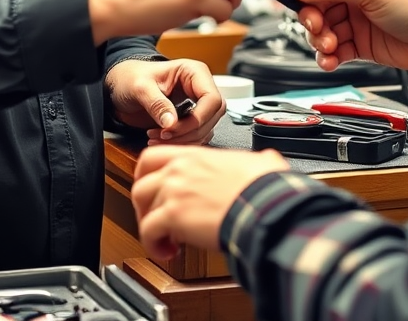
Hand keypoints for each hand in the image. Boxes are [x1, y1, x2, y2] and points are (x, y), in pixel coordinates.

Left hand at [105, 58, 224, 145]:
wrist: (122, 86)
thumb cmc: (131, 78)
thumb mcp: (140, 88)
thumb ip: (156, 104)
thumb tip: (172, 123)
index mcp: (194, 72)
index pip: (212, 98)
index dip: (197, 118)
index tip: (172, 129)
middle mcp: (200, 87)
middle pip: (212, 115)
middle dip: (189, 131)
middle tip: (162, 136)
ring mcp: (197, 103)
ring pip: (206, 128)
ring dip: (184, 139)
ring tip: (156, 139)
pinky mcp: (191, 117)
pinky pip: (197, 134)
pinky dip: (182, 142)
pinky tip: (161, 141)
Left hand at [132, 145, 288, 258]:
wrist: (264, 204)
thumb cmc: (263, 187)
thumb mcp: (256, 162)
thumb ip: (252, 161)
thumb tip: (267, 163)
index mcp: (194, 155)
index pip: (153, 157)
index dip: (146, 176)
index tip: (152, 190)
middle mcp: (179, 169)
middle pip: (140, 182)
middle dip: (143, 205)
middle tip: (156, 219)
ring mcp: (174, 190)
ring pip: (140, 205)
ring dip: (148, 225)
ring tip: (164, 240)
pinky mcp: (173, 215)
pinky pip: (147, 231)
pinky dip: (153, 245)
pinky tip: (168, 252)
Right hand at [287, 0, 407, 72]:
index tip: (294, 5)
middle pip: (315, 7)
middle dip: (313, 20)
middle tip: (318, 29)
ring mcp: (355, 19)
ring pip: (322, 30)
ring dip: (321, 40)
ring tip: (330, 46)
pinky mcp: (358, 43)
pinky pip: (334, 50)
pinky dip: (328, 57)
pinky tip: (330, 60)